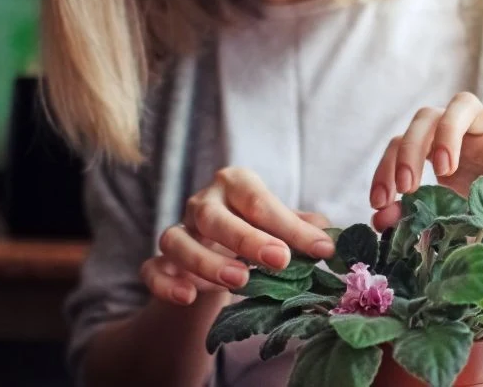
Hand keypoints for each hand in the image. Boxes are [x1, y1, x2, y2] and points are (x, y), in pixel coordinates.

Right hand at [140, 167, 334, 305]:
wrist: (220, 254)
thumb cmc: (259, 232)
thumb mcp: (283, 227)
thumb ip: (305, 230)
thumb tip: (331, 240)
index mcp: (234, 185)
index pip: (259, 201)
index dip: (290, 226)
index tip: (320, 249)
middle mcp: (202, 203)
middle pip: (213, 216)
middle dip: (246, 238)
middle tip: (280, 260)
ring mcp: (178, 231)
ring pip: (176, 240)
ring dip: (207, 262)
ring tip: (240, 282)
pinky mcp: (160, 262)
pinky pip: (151, 269)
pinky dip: (166, 283)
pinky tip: (188, 297)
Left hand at [370, 76, 482, 248]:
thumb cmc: (481, 224)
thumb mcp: (441, 222)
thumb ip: (410, 217)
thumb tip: (378, 219)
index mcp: (434, 152)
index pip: (399, 142)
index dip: (384, 168)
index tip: (380, 202)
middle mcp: (461, 136)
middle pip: (425, 118)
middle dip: (409, 149)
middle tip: (407, 188)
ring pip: (463, 103)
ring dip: (447, 131)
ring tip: (446, 169)